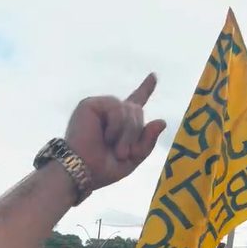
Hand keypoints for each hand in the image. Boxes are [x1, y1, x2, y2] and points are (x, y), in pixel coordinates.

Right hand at [63, 73, 168, 189]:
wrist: (84, 171)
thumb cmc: (105, 168)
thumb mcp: (134, 157)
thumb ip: (148, 141)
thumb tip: (162, 121)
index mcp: (120, 122)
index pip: (135, 102)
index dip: (145, 88)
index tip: (154, 75)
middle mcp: (110, 112)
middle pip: (138, 110)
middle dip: (136, 134)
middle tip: (122, 152)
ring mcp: (100, 106)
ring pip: (129, 109)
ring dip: (127, 133)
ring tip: (114, 147)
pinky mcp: (90, 104)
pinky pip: (117, 108)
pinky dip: (116, 126)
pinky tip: (105, 136)